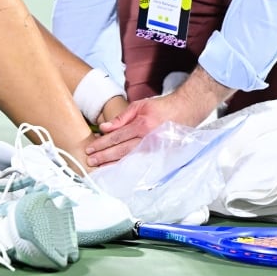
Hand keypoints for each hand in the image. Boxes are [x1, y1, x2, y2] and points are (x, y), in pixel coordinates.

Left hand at [85, 67, 232, 166]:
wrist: (186, 111)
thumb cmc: (162, 107)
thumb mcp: (140, 105)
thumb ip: (122, 117)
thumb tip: (105, 128)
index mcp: (142, 125)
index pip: (117, 137)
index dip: (102, 144)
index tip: (90, 148)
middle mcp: (148, 139)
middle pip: (121, 151)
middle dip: (104, 156)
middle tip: (90, 160)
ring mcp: (155, 149)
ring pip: (130, 159)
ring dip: (113, 163)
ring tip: (100, 167)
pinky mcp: (161, 154)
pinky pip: (141, 162)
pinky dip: (128, 166)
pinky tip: (118, 170)